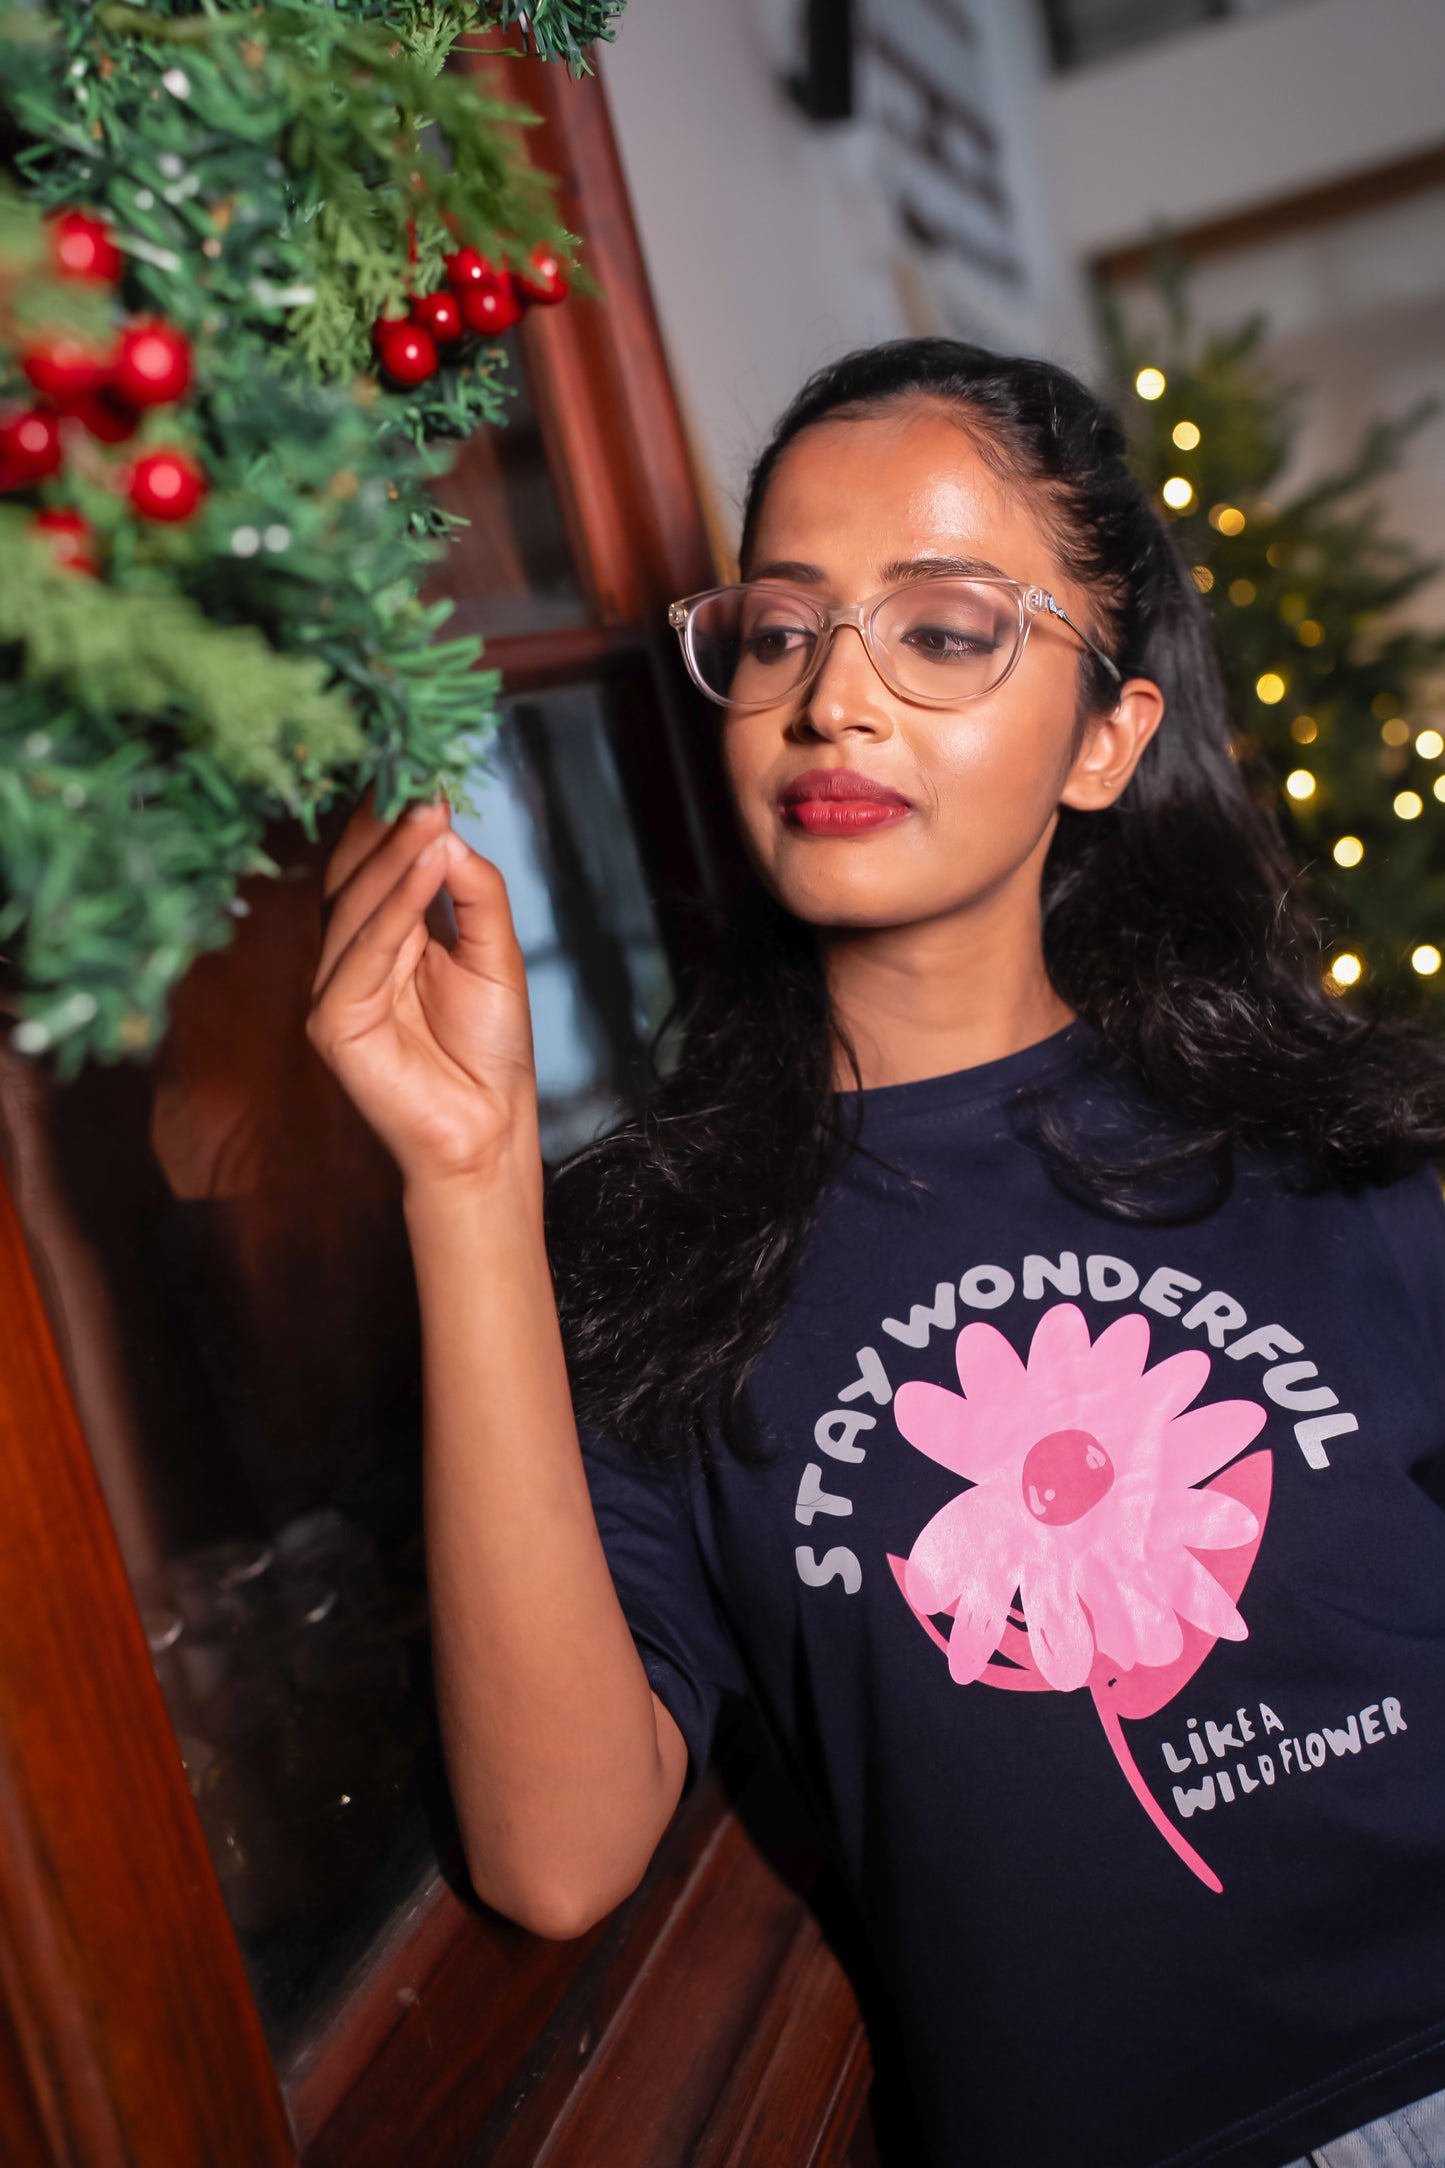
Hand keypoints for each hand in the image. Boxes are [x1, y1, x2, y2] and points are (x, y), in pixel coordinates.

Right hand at [307, 793, 538, 1190]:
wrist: (490, 1129)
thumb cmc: (490, 1050)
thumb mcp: (495, 952)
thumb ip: (473, 891)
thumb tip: (445, 827)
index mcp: (384, 940)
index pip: (374, 868)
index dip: (390, 821)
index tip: (418, 770)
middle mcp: (351, 959)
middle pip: (354, 878)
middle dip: (385, 826)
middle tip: (418, 778)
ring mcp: (335, 990)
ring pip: (355, 907)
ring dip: (394, 855)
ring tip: (428, 811)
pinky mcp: (332, 1021)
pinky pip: (363, 952)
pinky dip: (395, 906)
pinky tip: (427, 864)